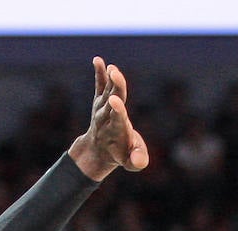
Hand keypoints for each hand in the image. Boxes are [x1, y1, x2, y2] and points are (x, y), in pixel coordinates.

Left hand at [70, 56, 148, 178]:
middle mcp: (108, 118)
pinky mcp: (100, 100)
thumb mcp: (132, 162)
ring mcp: (103, 108)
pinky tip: (98, 60)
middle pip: (112, 100)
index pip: (117, 119)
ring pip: (107, 91)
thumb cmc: (122, 154)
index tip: (115, 100)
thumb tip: (140, 161)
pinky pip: (99, 86)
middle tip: (115, 73)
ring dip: (110, 78)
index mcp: (118, 131)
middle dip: (115, 87)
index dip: (117, 109)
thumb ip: (138, 161)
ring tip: (112, 68)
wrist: (99, 150)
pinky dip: (99, 73)